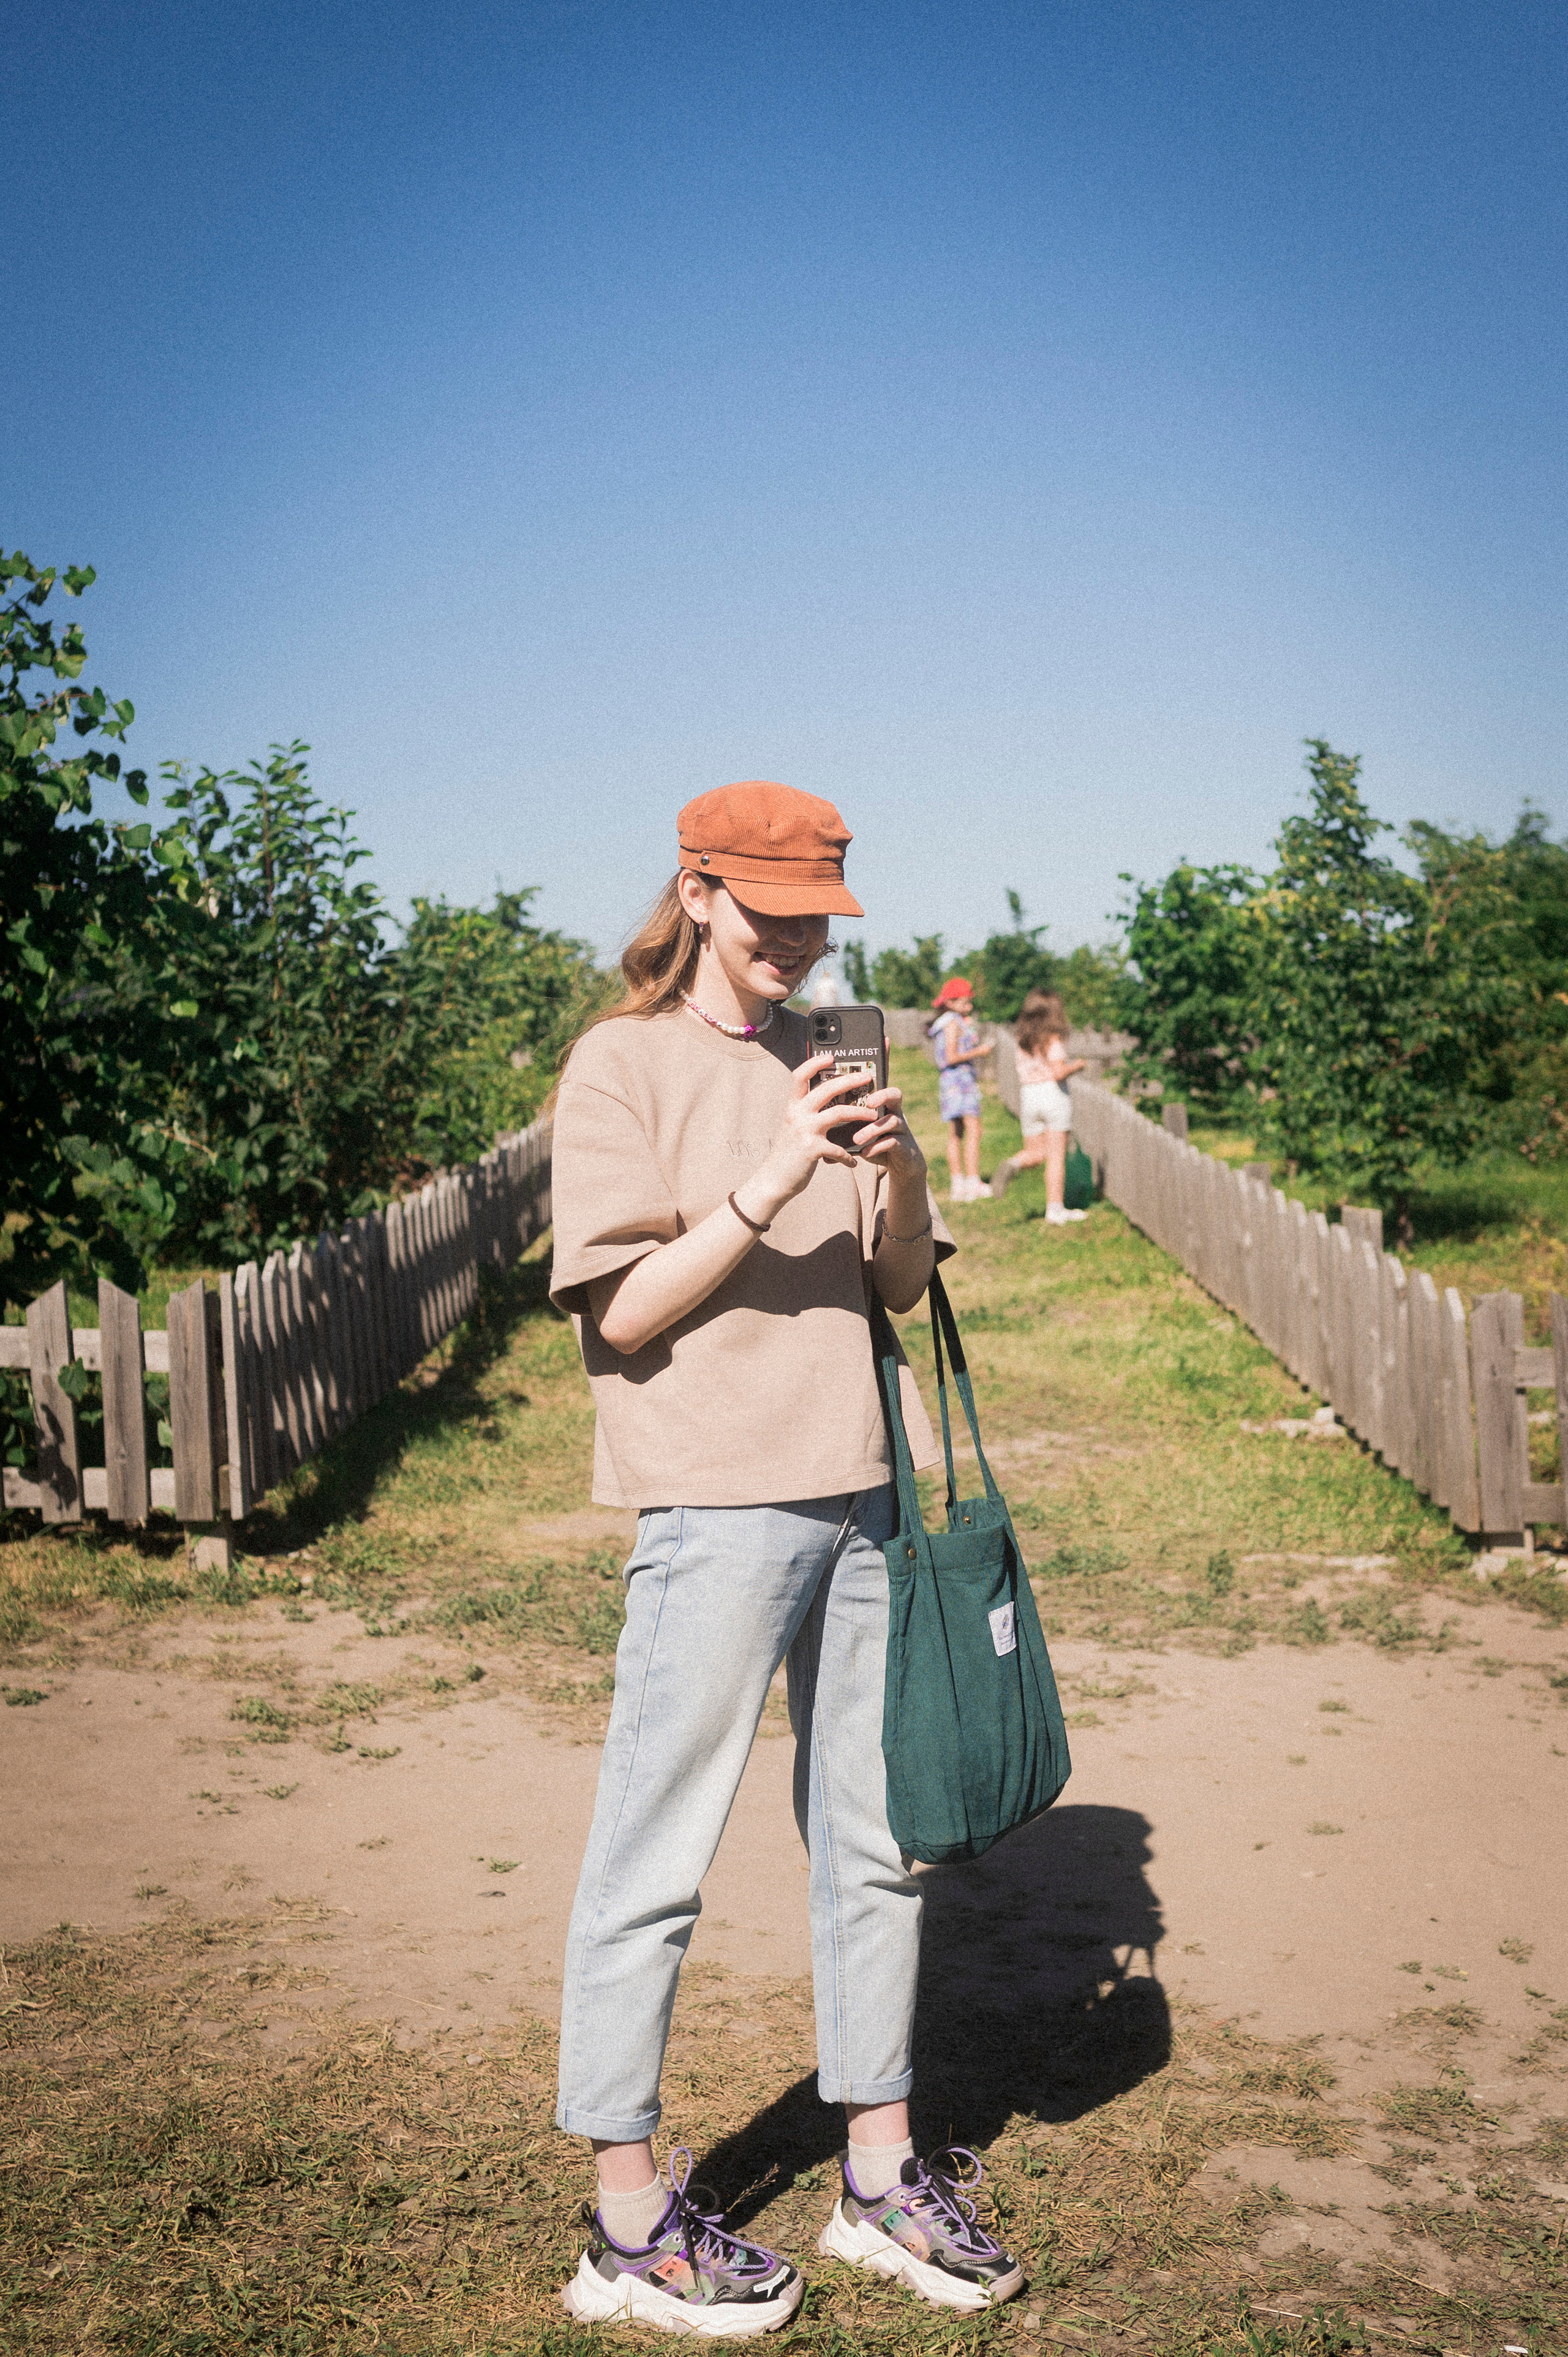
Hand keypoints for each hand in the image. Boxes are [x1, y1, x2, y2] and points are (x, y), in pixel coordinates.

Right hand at [742, 1055, 876, 1218]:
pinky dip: (848, 1155)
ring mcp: (804, 1131)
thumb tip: (830, 1102)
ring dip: (860, 1112)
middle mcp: (797, 1114)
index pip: (800, 1075)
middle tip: (868, 1077)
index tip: (832, 1056)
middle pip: (826, 1089)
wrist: (773, 1181)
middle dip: (850, 1080)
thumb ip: (807, 1114)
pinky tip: (853, 1162)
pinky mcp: (811, 1149)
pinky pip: (839, 1147)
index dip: (815, 1062)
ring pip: (839, 1112)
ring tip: (874, 1115)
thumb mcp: (793, 1128)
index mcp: (792, 1107)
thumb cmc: (789, 1154)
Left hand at [847, 1087, 926, 1183]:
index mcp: (885, 1107)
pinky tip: (865, 1153)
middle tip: (868, 1103)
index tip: (860, 1082)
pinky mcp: (905, 1146)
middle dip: (882, 1096)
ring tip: (856, 1139)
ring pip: (892, 1121)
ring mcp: (903, 1130)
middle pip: (895, 1096)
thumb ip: (845, 1137)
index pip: (882, 1087)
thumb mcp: (863, 1137)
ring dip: (872, 1129)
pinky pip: (893, 1142)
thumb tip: (820, 1144)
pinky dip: (877, 1147)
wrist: (901, 1166)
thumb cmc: (879, 1145)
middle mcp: (897, 1114)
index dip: (874, 1083)